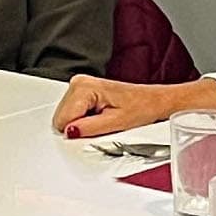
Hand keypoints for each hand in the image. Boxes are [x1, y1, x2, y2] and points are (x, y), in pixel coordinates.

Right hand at [52, 75, 215, 139]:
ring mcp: (79, 85)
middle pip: (61, 118)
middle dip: (80, 127)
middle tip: (103, 123)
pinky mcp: (82, 90)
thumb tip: (69, 133)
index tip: (96, 129)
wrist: (154, 101)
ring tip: (104, 117)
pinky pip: (72, 113)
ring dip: (83, 123)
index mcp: (84, 87)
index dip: (79, 131)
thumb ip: (89, 128)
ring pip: (65, 117)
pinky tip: (100, 114)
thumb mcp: (116, 124)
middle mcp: (78, 82)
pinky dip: (84, 119)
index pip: (62, 121)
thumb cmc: (141, 108)